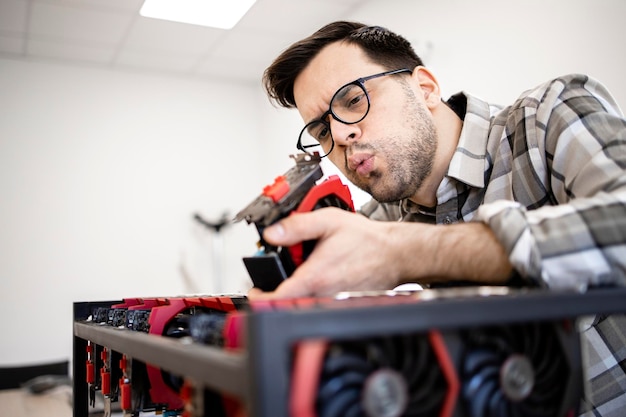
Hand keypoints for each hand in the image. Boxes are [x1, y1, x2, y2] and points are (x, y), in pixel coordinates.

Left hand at [246, 207, 512, 300]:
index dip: (259, 296)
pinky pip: (315, 294)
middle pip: (286, 296)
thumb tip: (272, 233)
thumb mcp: (329, 221)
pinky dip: (309, 281)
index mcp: (314, 277)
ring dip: (294, 279)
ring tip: (303, 258)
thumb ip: (297, 226)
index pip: (277, 298)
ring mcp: (329, 298)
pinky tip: (319, 263)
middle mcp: (321, 293)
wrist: (395, 254)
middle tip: (277, 261)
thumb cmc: (368, 240)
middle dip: (276, 280)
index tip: (253, 288)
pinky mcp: (337, 297)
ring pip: (300, 295)